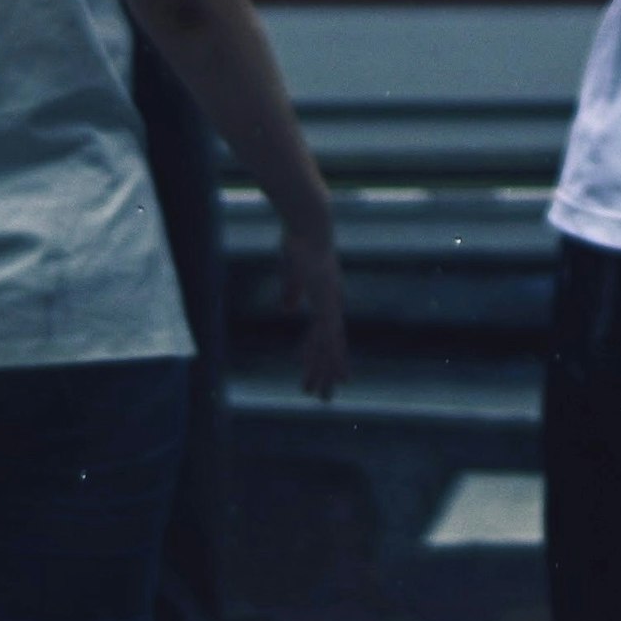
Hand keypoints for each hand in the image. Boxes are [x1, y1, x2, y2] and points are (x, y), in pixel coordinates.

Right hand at [283, 216, 349, 398]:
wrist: (307, 222)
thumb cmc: (298, 241)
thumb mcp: (292, 272)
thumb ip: (291, 292)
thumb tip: (288, 310)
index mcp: (327, 296)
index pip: (327, 334)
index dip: (327, 356)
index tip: (331, 375)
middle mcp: (332, 302)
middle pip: (330, 345)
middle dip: (327, 372)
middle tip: (325, 398)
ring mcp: (329, 301)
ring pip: (328, 345)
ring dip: (322, 370)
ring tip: (319, 394)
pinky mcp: (323, 298)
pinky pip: (321, 332)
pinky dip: (317, 351)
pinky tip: (309, 365)